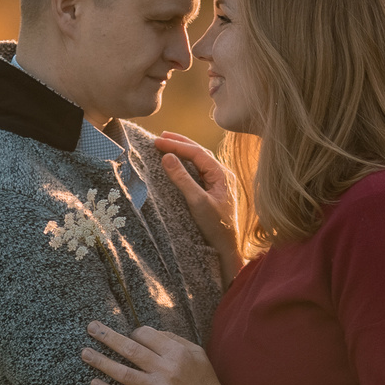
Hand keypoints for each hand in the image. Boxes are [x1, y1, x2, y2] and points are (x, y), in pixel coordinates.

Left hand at [83, 321, 237, 384]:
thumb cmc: (204, 379)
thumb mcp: (196, 352)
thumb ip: (173, 339)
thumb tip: (148, 333)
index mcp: (176, 352)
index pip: (146, 335)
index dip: (134, 333)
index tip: (130, 336)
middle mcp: (165, 369)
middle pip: (130, 350)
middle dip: (108, 337)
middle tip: (91, 328)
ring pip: (123, 373)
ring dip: (102, 362)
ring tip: (85, 353)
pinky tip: (94, 383)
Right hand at [152, 132, 241, 281]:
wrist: (227, 248)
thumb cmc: (215, 227)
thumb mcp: (197, 202)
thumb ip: (182, 179)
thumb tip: (167, 157)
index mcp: (222, 174)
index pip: (197, 152)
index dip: (177, 145)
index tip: (157, 141)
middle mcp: (222, 175)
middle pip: (200, 152)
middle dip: (180, 143)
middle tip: (160, 136)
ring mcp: (218, 183)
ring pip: (199, 161)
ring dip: (183, 151)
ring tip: (167, 144)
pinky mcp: (213, 192)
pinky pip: (198, 172)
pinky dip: (186, 164)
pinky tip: (177, 163)